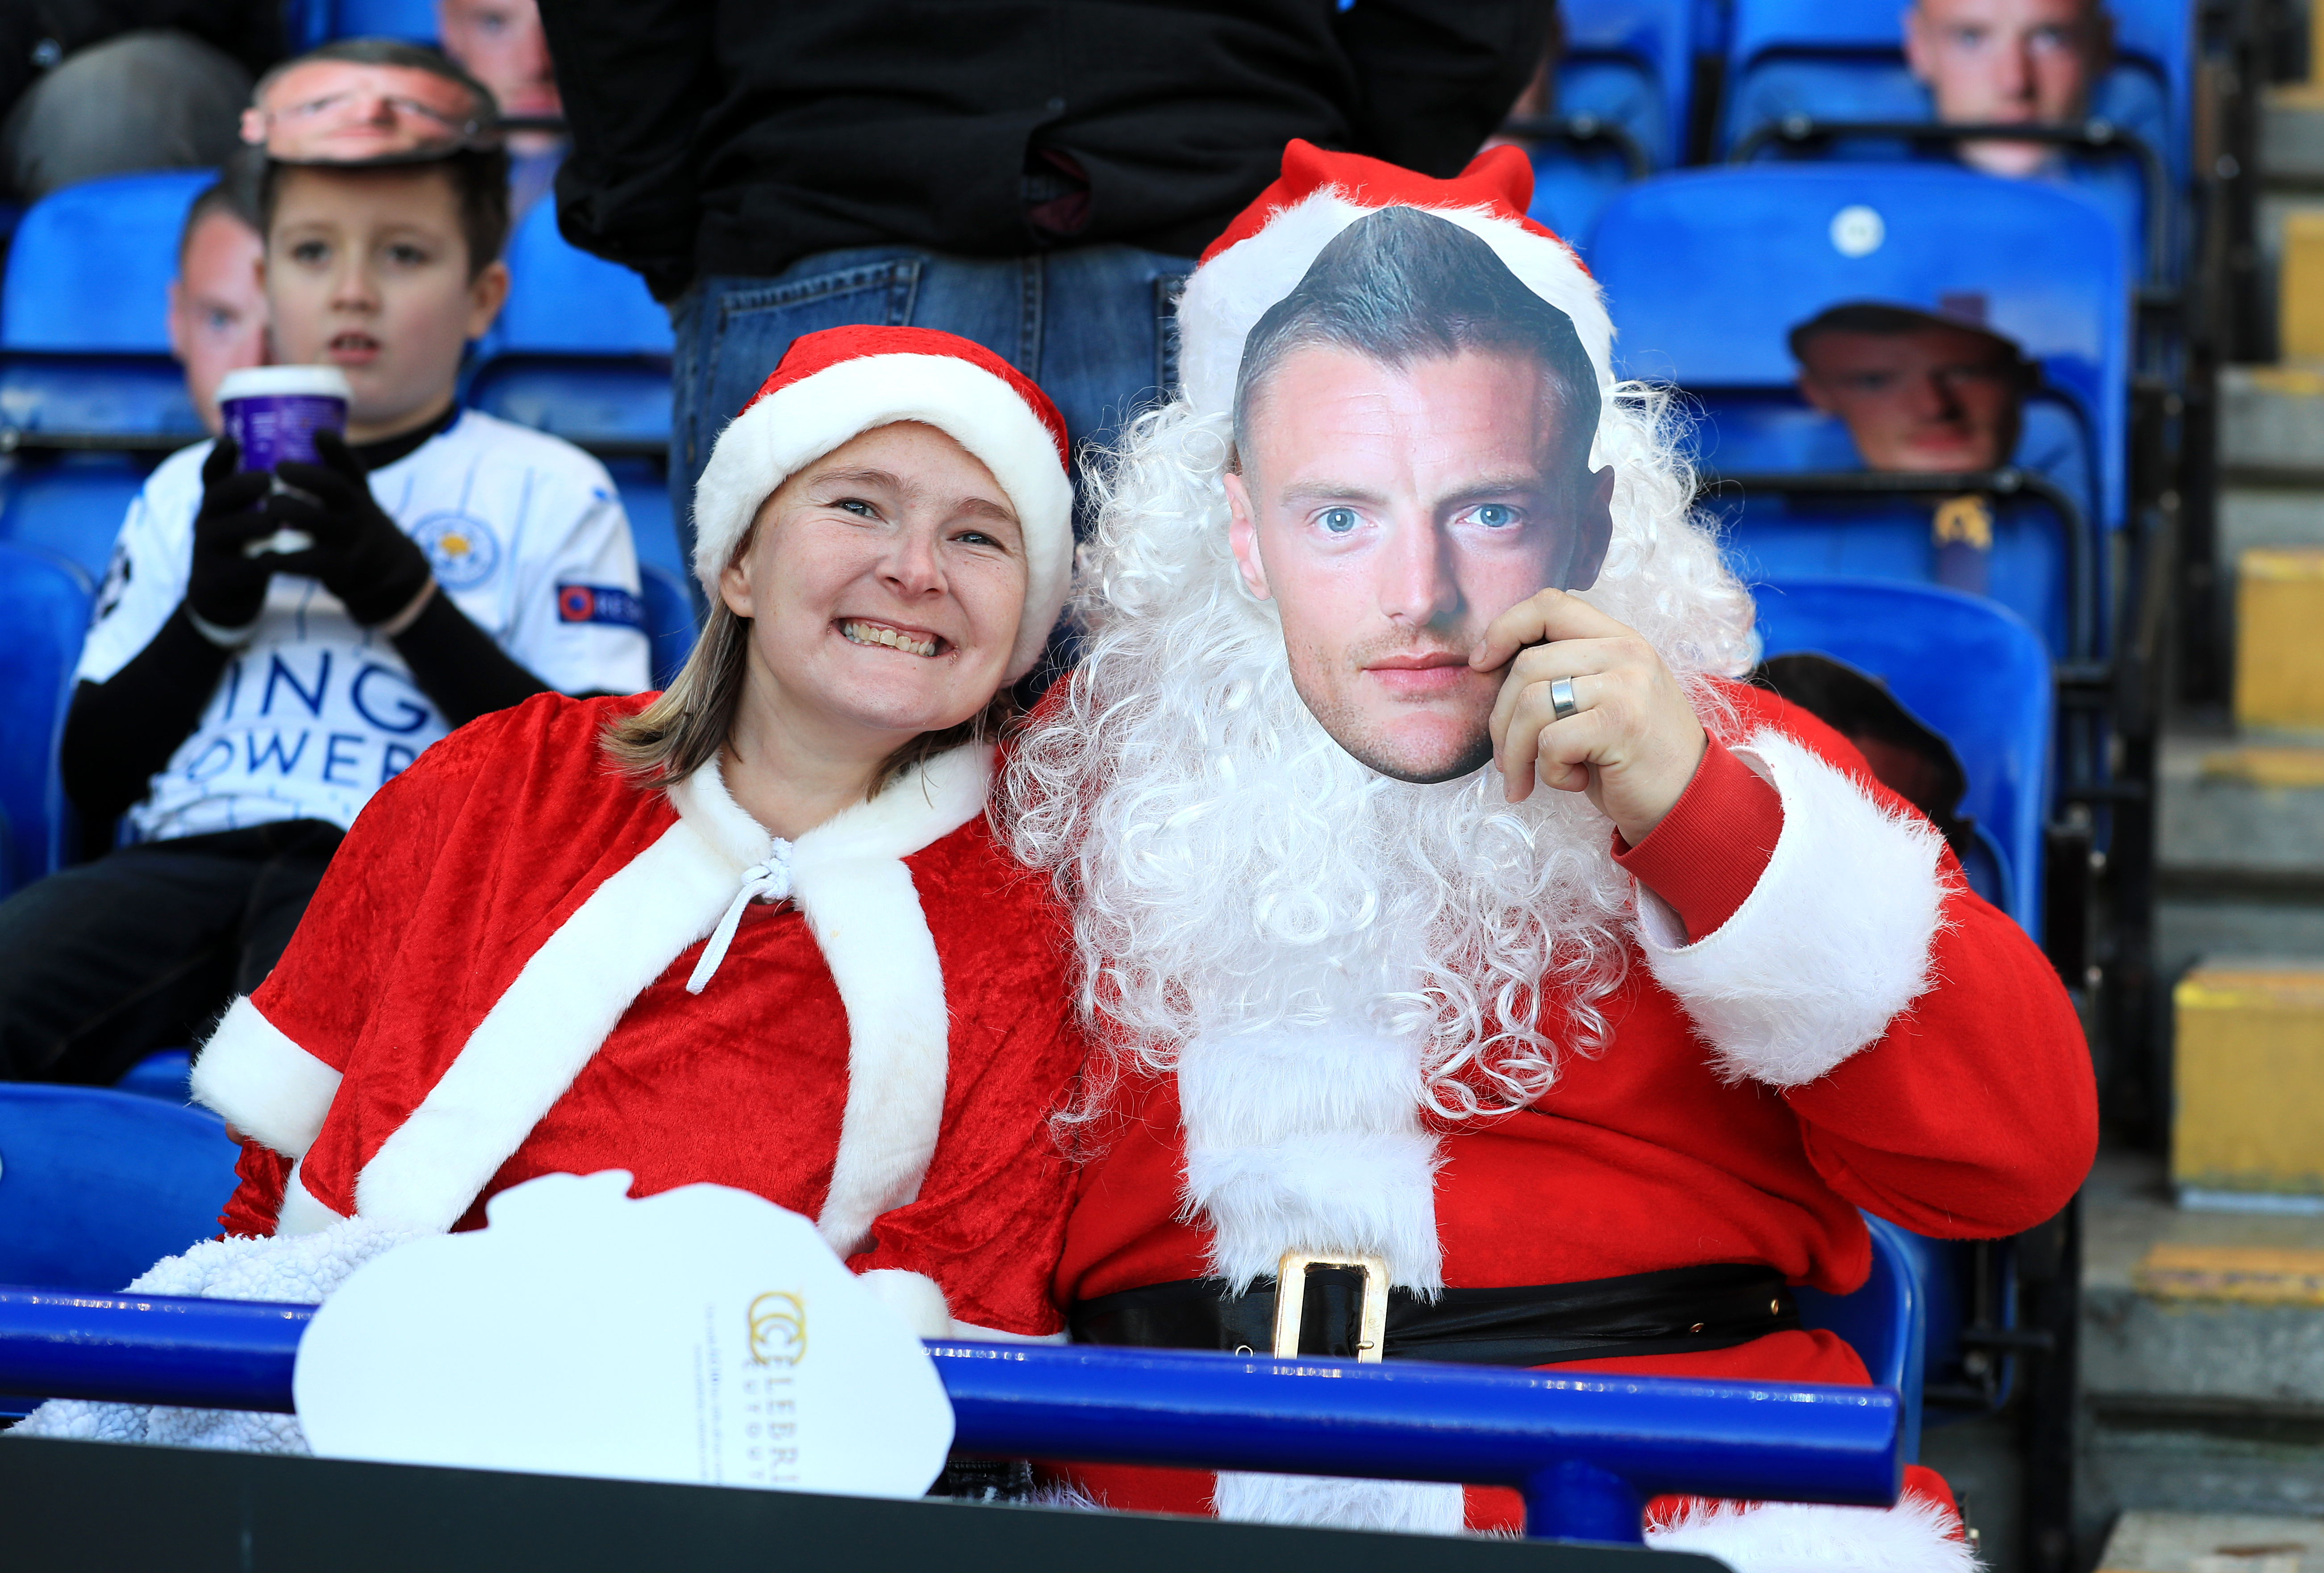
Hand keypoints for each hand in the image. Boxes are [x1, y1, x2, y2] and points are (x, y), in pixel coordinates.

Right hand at [186, 436, 286, 634]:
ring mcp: (209, 549)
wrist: (224, 594)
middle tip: (266, 480)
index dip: (217, 458)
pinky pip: (238, 569)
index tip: (230, 441)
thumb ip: (251, 486)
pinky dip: (255, 564)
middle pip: (215, 498)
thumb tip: (268, 449)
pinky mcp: (219, 577)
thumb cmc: (241, 543)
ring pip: (223, 532)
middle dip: (239, 487)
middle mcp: (207, 520)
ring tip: (271, 521)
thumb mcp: (240, 513)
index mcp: (216, 502)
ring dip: (247, 524)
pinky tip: (273, 560)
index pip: (211, 475)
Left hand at [266, 429, 432, 626]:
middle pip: (334, 487)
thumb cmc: (353, 523)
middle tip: (278, 469)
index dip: (337, 449)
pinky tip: (263, 556)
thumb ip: (335, 470)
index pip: (352, 466)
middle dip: (305, 476)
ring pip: (316, 520)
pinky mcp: (337, 567)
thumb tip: (307, 432)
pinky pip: (306, 562)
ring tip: (267, 508)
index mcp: (358, 492)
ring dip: (288, 510)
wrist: (384, 570)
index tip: (318, 434)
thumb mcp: (356, 496)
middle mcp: (356, 512)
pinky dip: (281, 559)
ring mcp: (347, 540)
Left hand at [1470, 588, 1706, 843]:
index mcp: (1618, 639)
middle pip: (1527, 664)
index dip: (1503, 629)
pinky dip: (1550, 772)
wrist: (1689, 802)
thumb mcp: (1602, 701)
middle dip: (1499, 720)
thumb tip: (1487, 668)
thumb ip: (1564, 674)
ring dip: (1517, 752)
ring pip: (1531, 703)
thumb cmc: (1633, 757)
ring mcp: (1627, 684)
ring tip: (1528, 779)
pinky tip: (1574, 781)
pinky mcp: (1622, 723)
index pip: (1549, 604)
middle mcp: (1626, 652)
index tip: (1480, 665)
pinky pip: (1551, 741)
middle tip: (1506, 762)